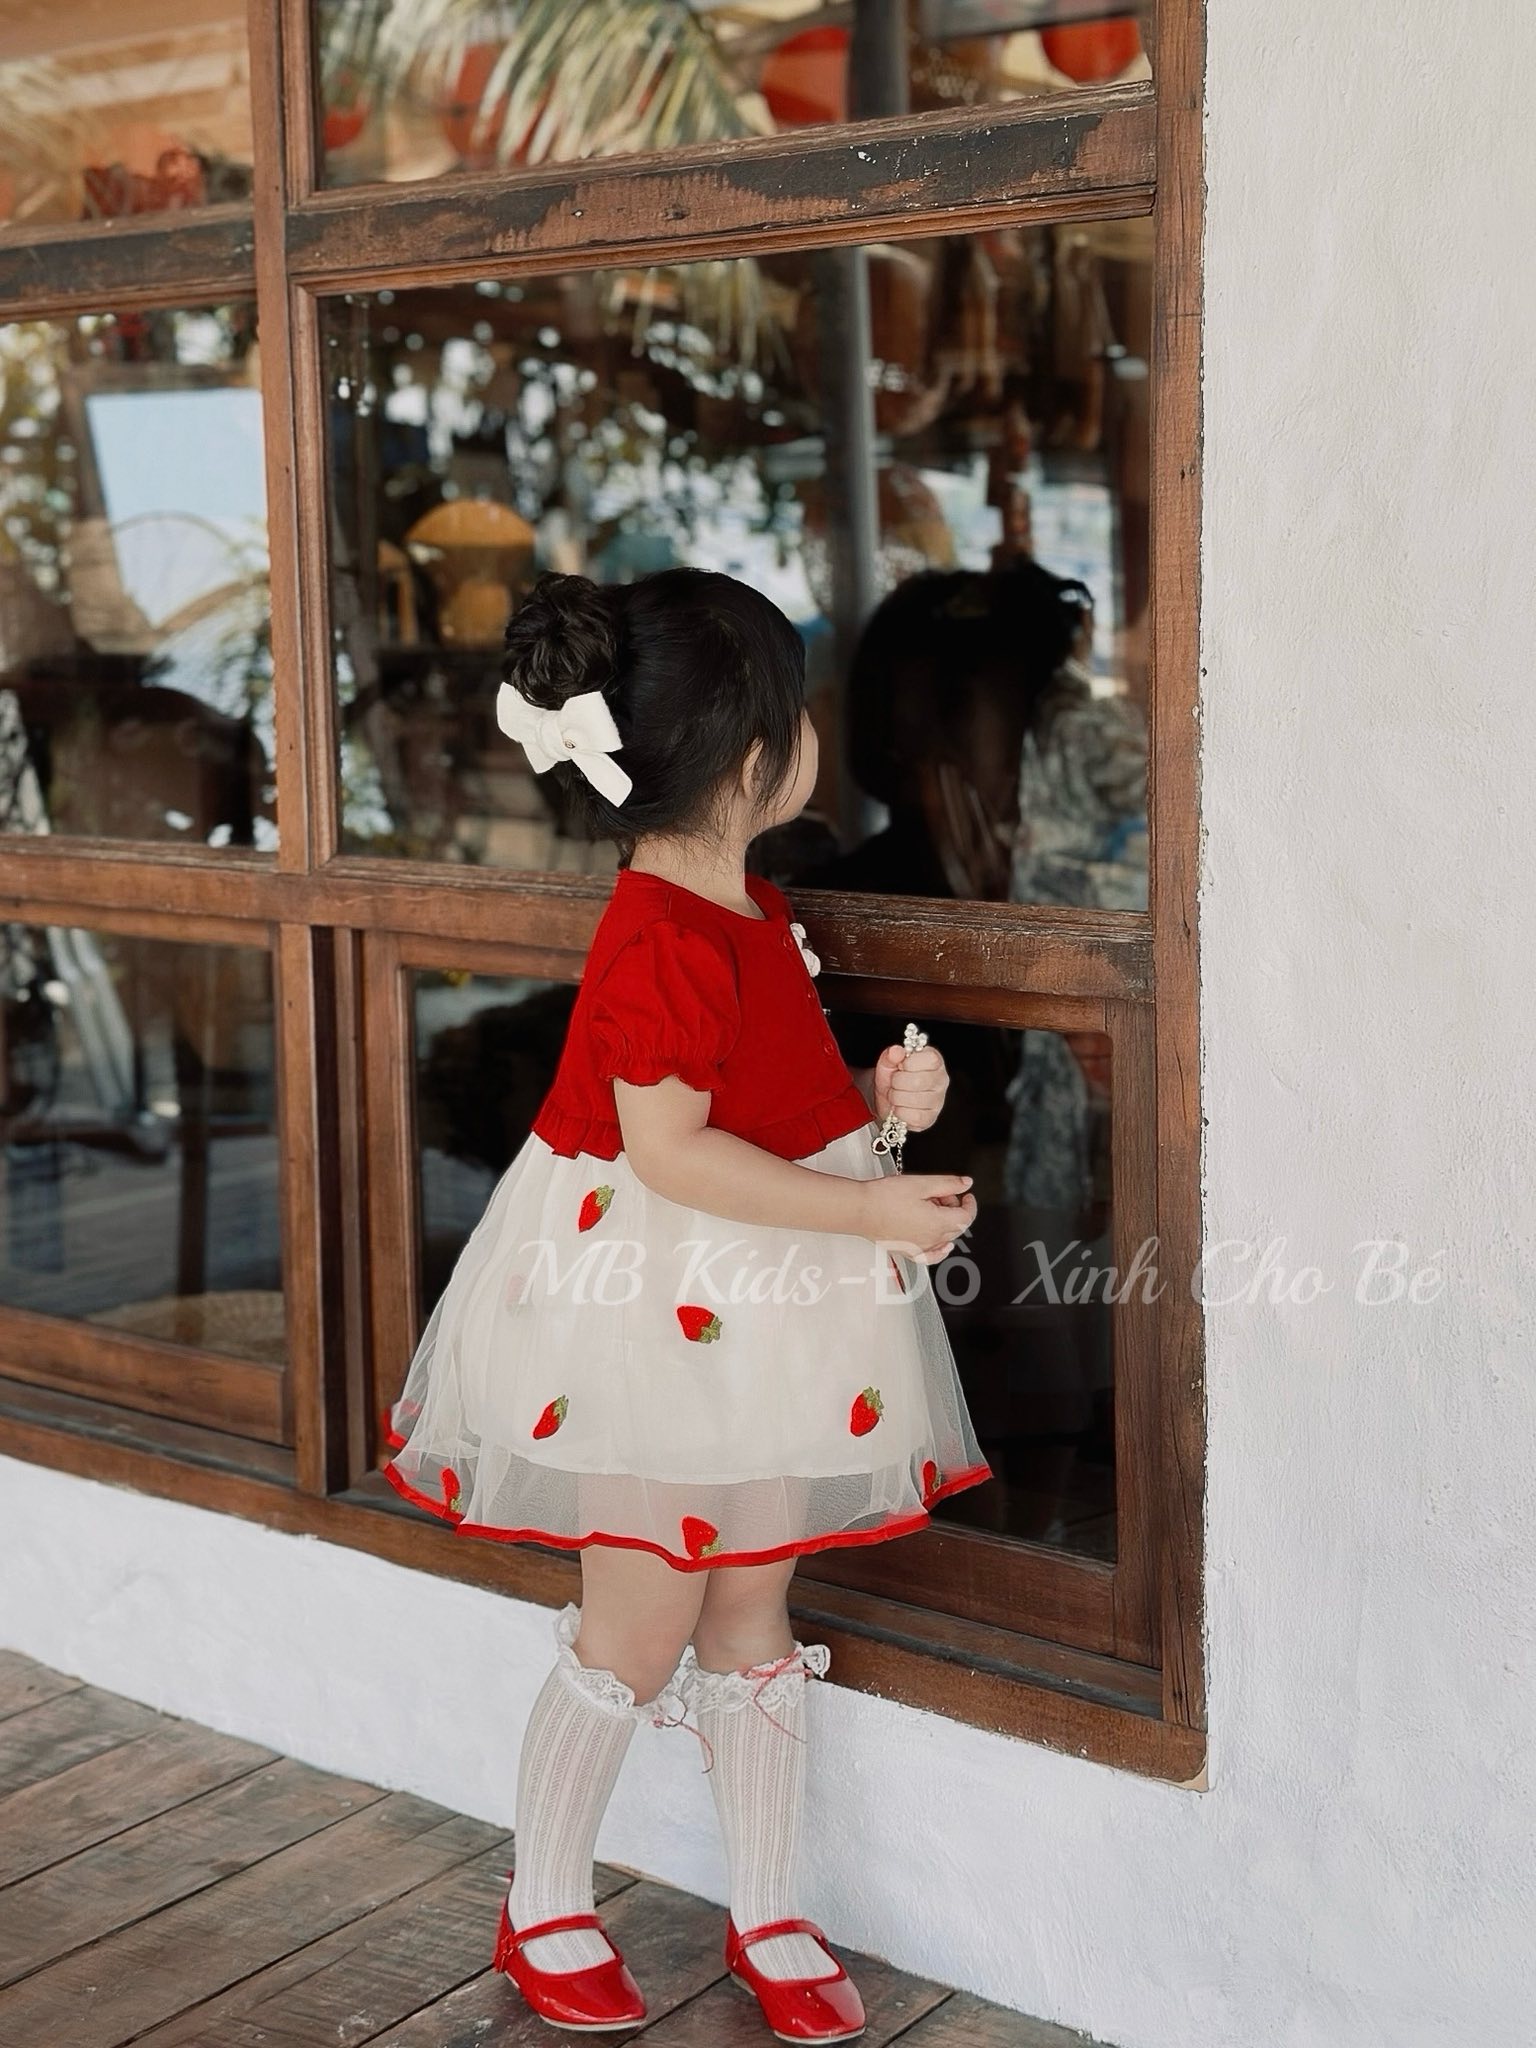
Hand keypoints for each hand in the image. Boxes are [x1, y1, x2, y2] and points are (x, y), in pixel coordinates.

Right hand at [857, 1174, 975, 1263]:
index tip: (965, 1195)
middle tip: (940, 1194)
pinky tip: (940, 1245)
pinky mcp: (907, 1251)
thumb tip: (965, 1184)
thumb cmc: (884, 1197)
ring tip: (929, 1207)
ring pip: (945, 1239)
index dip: (969, 1204)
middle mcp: (932, 1240)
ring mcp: (919, 1248)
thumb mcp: (921, 1183)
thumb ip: (948, 1183)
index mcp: (938, 1223)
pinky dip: (939, 1250)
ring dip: (945, 1223)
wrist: (860, 1210)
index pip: (966, 1217)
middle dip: (954, 1209)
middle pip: (956, 1227)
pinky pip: (930, 1256)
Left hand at [871, 1041, 949, 1134]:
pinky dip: (900, 1113)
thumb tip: (896, 1051)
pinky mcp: (930, 1118)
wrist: (886, 1099)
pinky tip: (900, 1107)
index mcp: (934, 1061)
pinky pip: (914, 1117)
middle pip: (918, 1081)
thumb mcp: (888, 1063)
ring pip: (914, 1100)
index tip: (901, 1066)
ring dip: (896, 1098)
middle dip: (897, 1082)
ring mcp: (938, 1100)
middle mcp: (941, 1080)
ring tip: (896, 1095)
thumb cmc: (892, 1078)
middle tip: (894, 1082)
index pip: (930, 1060)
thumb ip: (891, 1055)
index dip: (910, 1063)